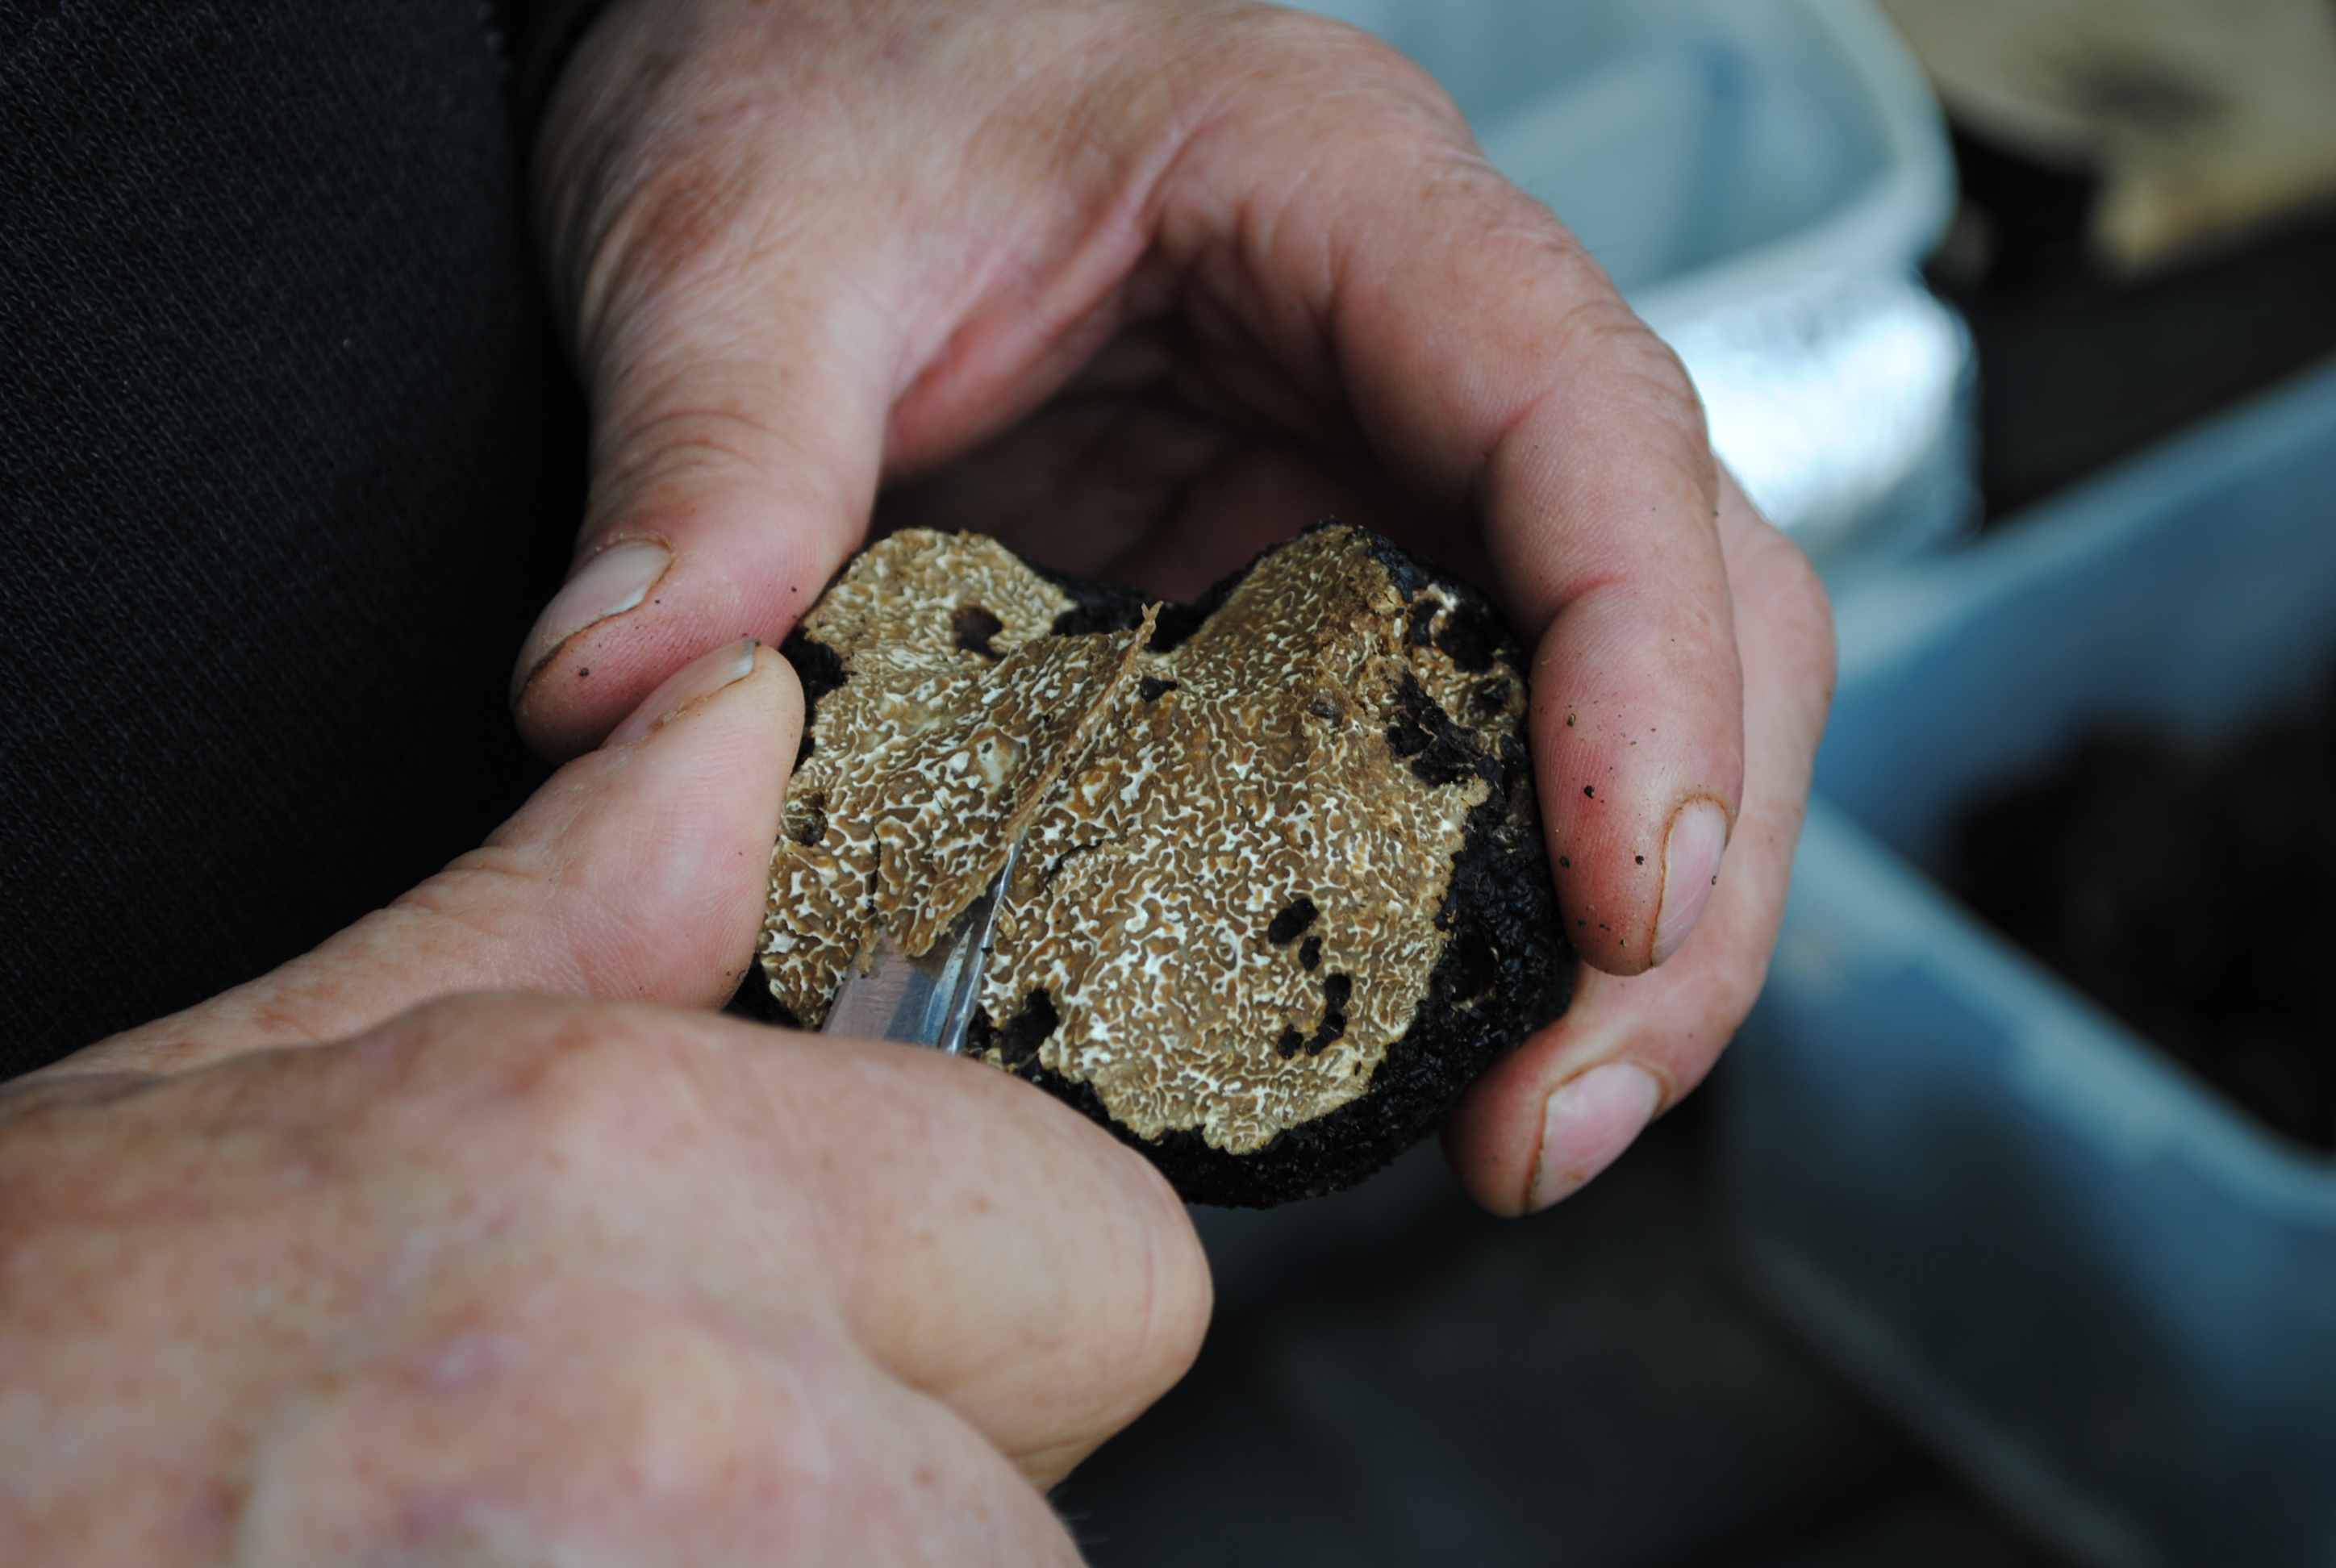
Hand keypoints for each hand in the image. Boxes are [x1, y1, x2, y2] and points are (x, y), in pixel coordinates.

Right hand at [1, 645, 1208, 1563]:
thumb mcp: (249, 1101)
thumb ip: (566, 921)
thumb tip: (733, 732)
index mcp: (610, 1174)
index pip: (1111, 1261)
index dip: (993, 1324)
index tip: (862, 1360)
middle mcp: (685, 1437)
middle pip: (1052, 1516)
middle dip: (910, 1511)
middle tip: (634, 1506)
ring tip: (546, 1567)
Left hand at [514, 0, 1834, 1211]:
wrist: (797, 40)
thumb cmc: (807, 65)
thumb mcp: (739, 242)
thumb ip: (706, 456)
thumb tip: (626, 709)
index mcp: (1347, 198)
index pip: (1587, 426)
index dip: (1651, 669)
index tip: (1628, 897)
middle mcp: (1426, 340)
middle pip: (1695, 592)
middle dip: (1685, 870)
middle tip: (1563, 1116)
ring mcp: (1391, 466)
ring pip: (1632, 683)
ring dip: (1620, 921)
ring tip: (1527, 1129)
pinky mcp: (1320, 576)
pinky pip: (1472, 738)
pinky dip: (1481, 899)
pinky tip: (1419, 1037)